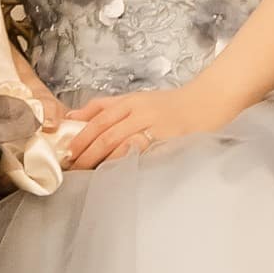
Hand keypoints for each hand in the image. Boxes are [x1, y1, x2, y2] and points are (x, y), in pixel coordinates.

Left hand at [62, 88, 209, 168]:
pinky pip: (145, 155)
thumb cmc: (167, 104)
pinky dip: (129, 163)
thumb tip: (71, 117)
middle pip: (107, 136)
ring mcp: (156, 128)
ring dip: (104, 162)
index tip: (68, 153)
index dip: (82, 138)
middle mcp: (140, 113)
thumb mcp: (134, 98)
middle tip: (75, 169)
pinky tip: (117, 173)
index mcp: (130, 102)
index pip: (99, 120)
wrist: (205, 103)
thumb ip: (103, 107)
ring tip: (90, 174)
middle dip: (88, 154)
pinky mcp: (169, 142)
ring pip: (123, 146)